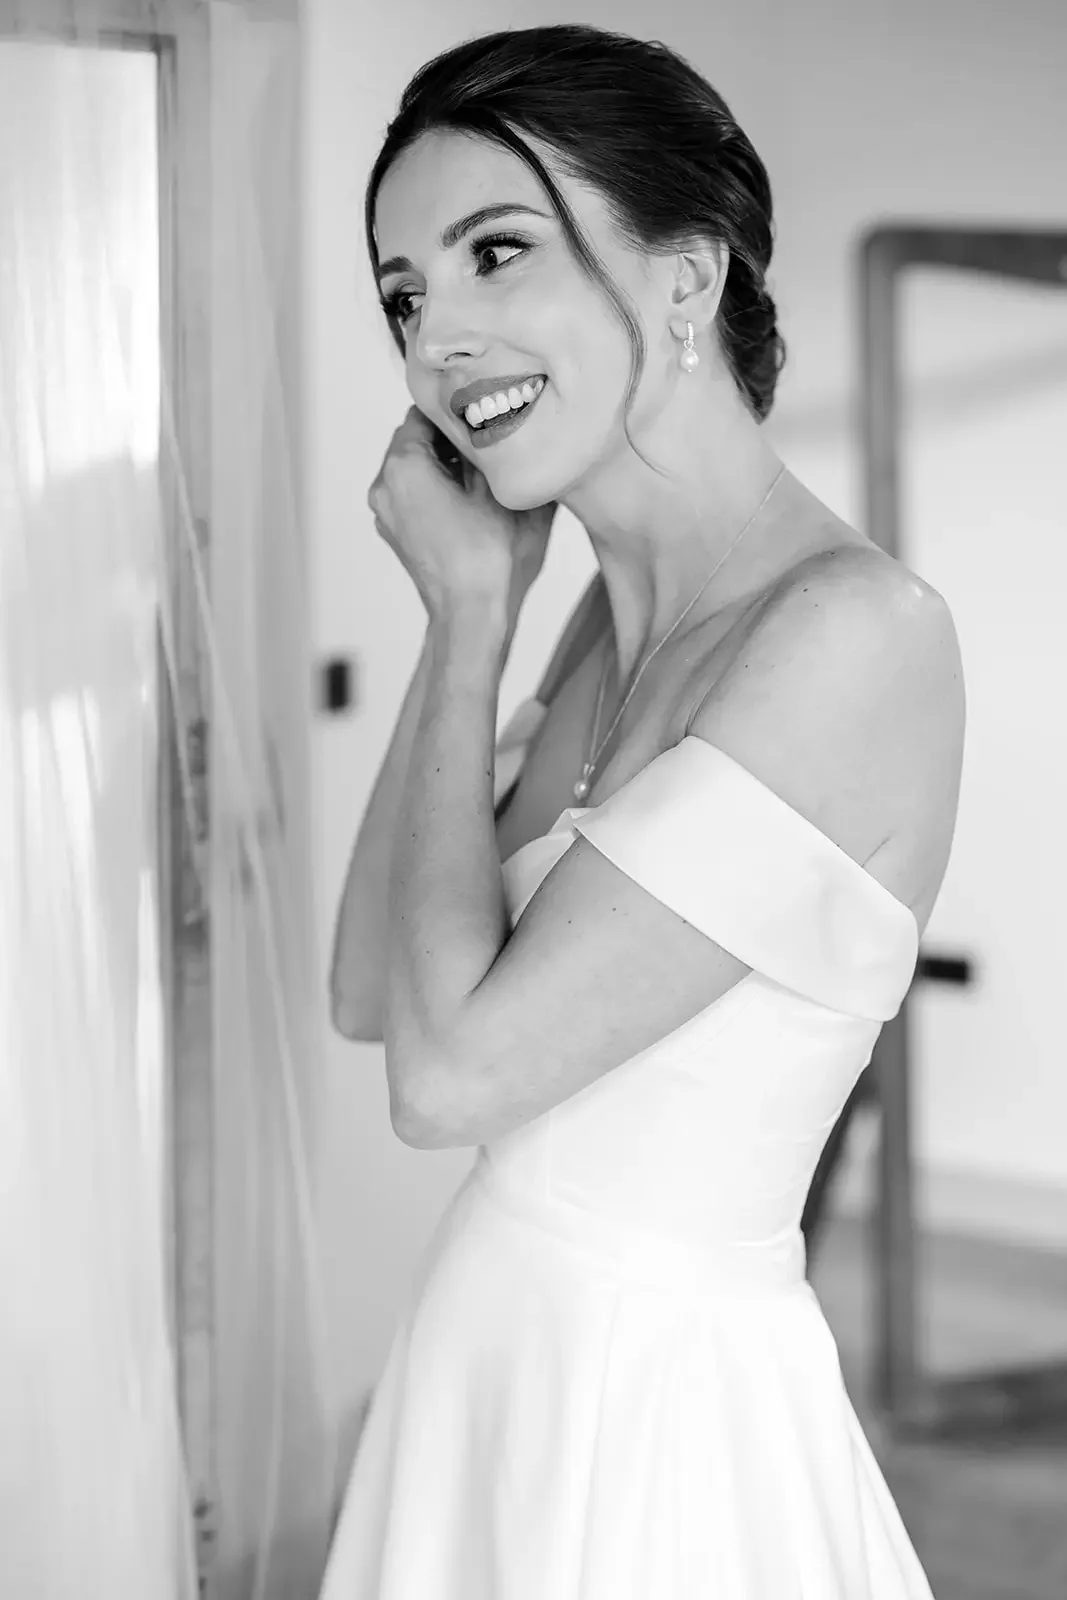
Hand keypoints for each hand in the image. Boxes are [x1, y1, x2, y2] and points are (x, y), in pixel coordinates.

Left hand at [368, 406, 556, 633]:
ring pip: (415, 467)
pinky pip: (414, 495)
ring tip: (483, 476)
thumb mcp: (502, 490)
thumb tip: (497, 419)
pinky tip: (470, 502)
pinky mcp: (397, 533)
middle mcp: (385, 486)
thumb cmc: (489, 562)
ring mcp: (387, 512)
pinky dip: (437, 490)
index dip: (459, 411)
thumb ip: (492, 447)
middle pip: (416, 439)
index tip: (484, 415)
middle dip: (451, 439)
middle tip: (489, 445)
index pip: (425, 412)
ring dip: (446, 465)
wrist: (472, 618)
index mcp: (404, 466)